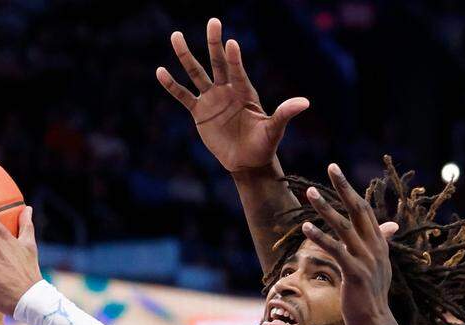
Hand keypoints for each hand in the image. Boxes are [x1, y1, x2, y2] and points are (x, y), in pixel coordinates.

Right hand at [157, 18, 308, 173]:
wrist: (247, 162)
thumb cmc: (264, 145)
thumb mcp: (274, 130)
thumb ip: (284, 114)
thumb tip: (304, 102)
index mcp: (245, 92)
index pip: (238, 71)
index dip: (234, 58)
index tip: (231, 43)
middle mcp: (227, 91)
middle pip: (218, 62)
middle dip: (214, 43)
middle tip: (214, 21)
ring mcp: (212, 100)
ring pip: (196, 73)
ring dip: (186, 56)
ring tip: (175, 36)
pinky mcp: (199, 112)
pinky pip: (183, 96)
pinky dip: (172, 85)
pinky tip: (160, 71)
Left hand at [300, 163, 400, 324]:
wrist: (375, 324)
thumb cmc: (370, 296)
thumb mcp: (377, 266)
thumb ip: (379, 243)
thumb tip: (390, 227)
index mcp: (379, 244)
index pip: (364, 210)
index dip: (351, 190)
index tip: (336, 172)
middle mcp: (375, 248)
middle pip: (358, 210)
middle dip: (343, 187)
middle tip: (331, 167)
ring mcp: (366, 260)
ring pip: (344, 227)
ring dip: (326, 208)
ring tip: (310, 193)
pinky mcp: (355, 274)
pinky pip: (336, 250)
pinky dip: (321, 237)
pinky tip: (306, 227)